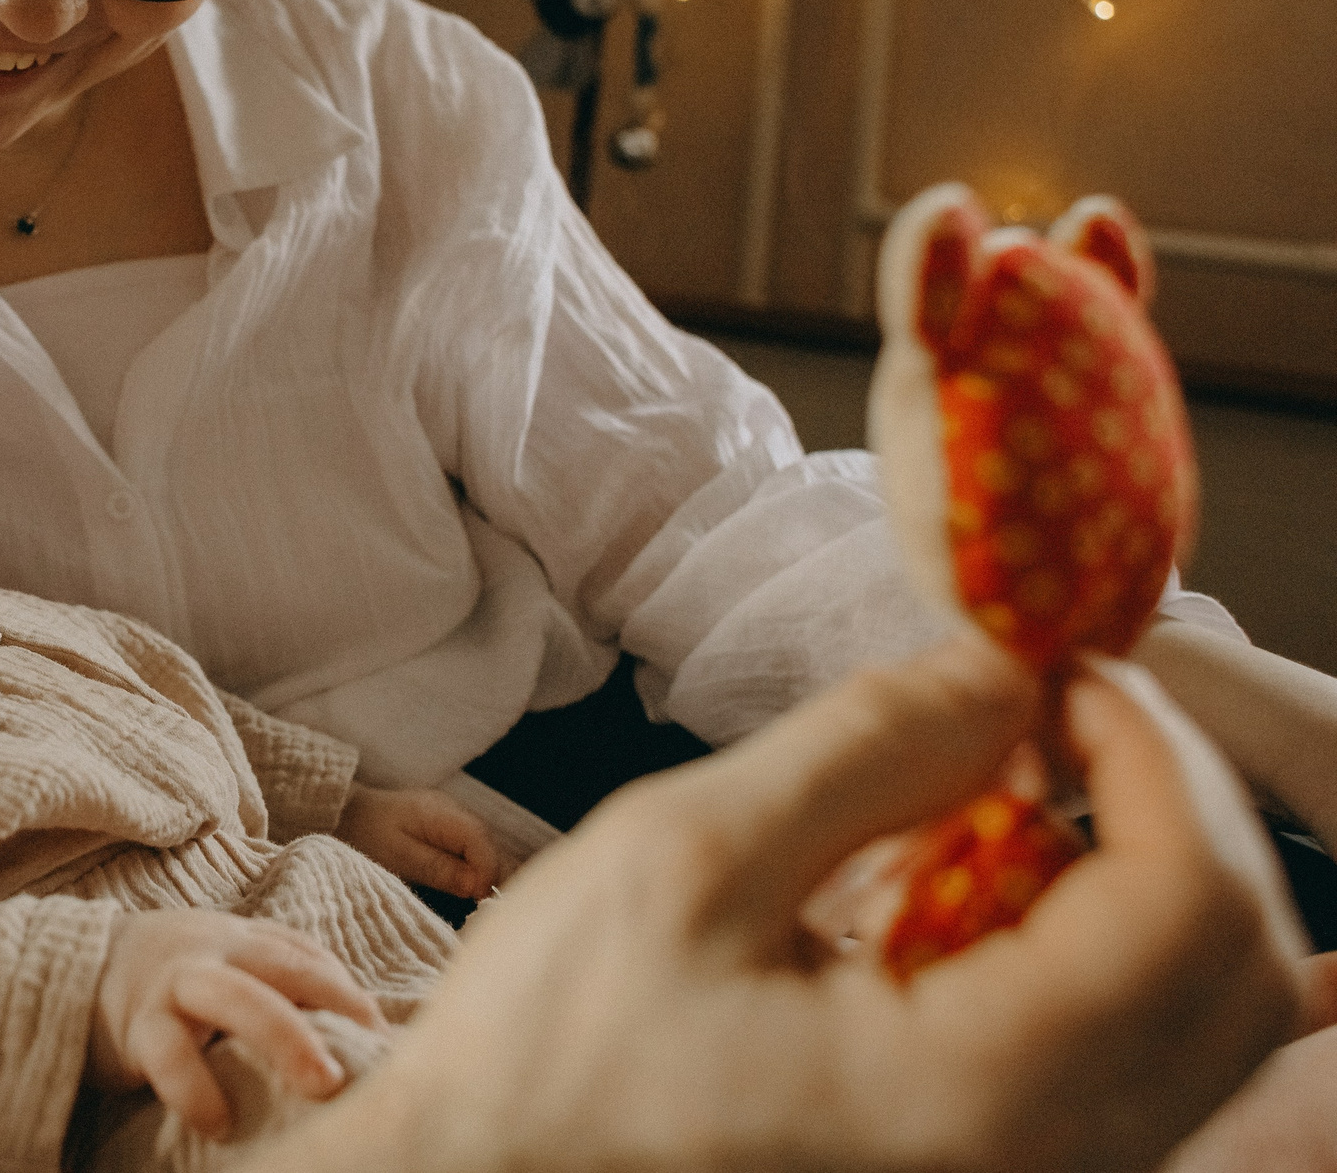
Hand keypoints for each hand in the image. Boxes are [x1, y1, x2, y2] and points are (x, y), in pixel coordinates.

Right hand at [88, 908, 381, 1140]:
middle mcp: (214, 953)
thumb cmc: (170, 980)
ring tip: (322, 1084)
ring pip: (233, 997)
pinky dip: (195, 1089)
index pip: (308, 956)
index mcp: (242, 941)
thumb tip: (351, 1040)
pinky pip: (169, 1054)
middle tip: (374, 1048)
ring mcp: (175, 984)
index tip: (386, 1036)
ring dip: (283, 1036)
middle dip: (335, 1003)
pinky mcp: (137, 1024)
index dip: (351, 994)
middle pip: (283, 967)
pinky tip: (218, 1124)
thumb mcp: (223, 967)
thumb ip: (273, 985)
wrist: (75, 967)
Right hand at [240, 632, 1308, 1172]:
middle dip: (1171, 806)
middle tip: (1048, 712)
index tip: (1056, 669)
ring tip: (1001, 787)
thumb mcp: (687, 855)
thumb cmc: (551, 1046)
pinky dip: (1092, 942)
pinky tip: (969, 877)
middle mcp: (1034, 1164)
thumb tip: (1003, 667)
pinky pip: (1124, 1059)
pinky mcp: (982, 1172)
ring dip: (1141, 872)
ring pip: (1201, 1022)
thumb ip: (866, 751)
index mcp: (970, 1097)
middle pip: (1240, 973)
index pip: (1186, 907)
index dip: (1152, 755)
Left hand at [335, 783, 497, 898]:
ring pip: (488, 851)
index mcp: (443, 814)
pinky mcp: (453, 830)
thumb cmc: (367, 834)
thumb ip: (439, 869)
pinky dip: (478, 873)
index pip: (482, 842)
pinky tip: (470, 893)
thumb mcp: (399, 857)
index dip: (487, 874)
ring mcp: (457, 819)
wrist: (348, 813)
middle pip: (492, 847)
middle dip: (494, 879)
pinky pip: (476, 853)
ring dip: (488, 878)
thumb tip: (478, 886)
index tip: (479, 902)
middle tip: (482, 910)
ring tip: (477, 906)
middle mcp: (457, 812)